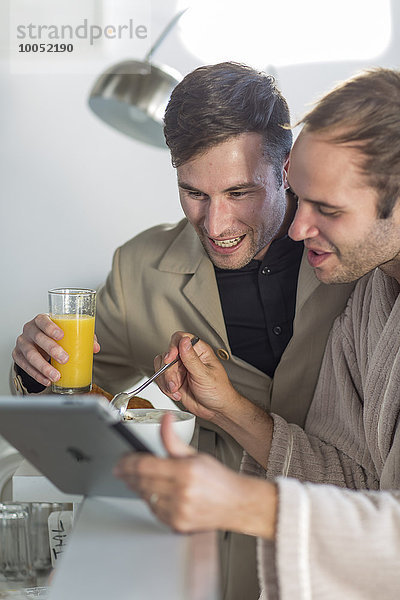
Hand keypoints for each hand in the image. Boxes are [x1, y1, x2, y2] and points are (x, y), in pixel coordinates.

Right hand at [12, 313, 99, 386]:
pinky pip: (24, 366)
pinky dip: (36, 375)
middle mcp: (29, 330)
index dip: (50, 327)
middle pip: (38, 338)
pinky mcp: (18, 355)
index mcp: (41, 320)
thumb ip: (83, 337)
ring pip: (30, 354)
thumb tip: (95, 348)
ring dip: (43, 367)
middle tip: (65, 358)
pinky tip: (46, 380)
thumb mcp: (68, 332)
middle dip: (51, 349)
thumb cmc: (55, 335)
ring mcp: (22, 342)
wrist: (38, 341)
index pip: (43, 320)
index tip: (61, 335)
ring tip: (56, 375)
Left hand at [114, 413, 276, 537]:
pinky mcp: (177, 524)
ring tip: (140, 478)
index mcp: (185, 471)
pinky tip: (154, 493)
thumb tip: (164, 418)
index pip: (145, 466)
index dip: (127, 462)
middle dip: (128, 474)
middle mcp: (181, 493)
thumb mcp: (195, 454)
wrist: (236, 504)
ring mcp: (178, 511)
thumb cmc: (218, 479)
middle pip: (141, 482)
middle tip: (123, 468)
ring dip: (138, 487)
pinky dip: (150, 500)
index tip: (121, 461)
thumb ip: (172, 439)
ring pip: (144, 496)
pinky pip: (153, 510)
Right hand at [154, 332, 241, 421]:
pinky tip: (176, 394)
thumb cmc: (218, 391)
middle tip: (175, 383)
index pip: (180, 339)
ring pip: (161, 367)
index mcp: (199, 351)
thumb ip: (192, 358)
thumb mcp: (205, 375)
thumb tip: (184, 341)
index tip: (170, 359)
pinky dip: (165, 388)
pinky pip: (160, 379)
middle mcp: (188, 358)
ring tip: (176, 390)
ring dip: (166, 381)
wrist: (216, 410)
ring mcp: (180, 369)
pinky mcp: (174, 380)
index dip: (172, 347)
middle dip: (168, 372)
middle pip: (167, 355)